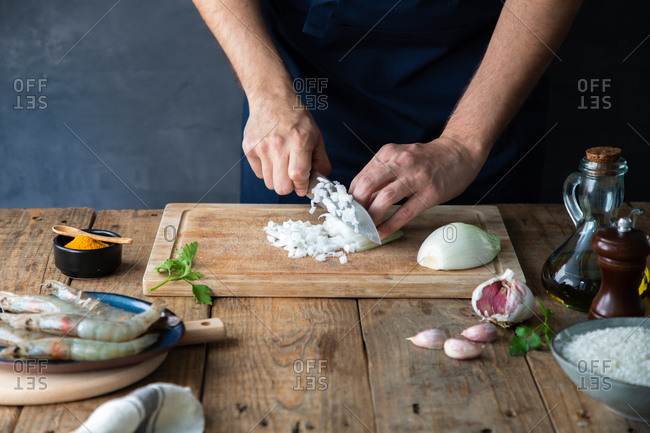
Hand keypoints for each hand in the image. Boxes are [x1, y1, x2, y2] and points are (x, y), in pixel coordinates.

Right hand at [243, 96, 330, 195]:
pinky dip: (266, 171)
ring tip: (282, 164)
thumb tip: (320, 180)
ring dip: (278, 179)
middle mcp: (279, 145)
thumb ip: (321, 160)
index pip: (298, 175)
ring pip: (269, 183)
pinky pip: (259, 174)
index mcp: (299, 141)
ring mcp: (261, 147)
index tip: (303, 186)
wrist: (272, 100)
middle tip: (292, 178)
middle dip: (289, 187)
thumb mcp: (316, 136)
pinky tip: (271, 157)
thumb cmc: (296, 118)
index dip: (302, 186)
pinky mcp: (249, 148)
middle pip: (281, 187)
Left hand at [349, 136, 487, 238]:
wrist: (460, 152)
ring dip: (370, 218)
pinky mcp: (430, 192)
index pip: (361, 178)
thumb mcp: (400, 157)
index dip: (350, 198)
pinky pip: (405, 212)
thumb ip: (381, 172)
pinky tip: (381, 234)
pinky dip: (389, 226)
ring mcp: (416, 177)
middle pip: (367, 186)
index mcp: (388, 154)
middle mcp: (400, 163)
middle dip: (356, 208)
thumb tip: (360, 197)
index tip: (345, 213)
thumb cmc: (427, 159)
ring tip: (365, 230)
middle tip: (352, 222)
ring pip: (384, 199)